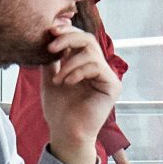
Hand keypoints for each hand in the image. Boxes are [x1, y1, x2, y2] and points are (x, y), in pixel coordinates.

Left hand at [39, 25, 120, 163]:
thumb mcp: (50, 77)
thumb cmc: (59, 110)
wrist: (65, 132)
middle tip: (51, 47)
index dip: (67, 31)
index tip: (50, 31)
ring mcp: (107, 77)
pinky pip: (96, 66)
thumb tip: (49, 36)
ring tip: (58, 80)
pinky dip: (78, 72)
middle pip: (89, 39)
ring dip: (69, 64)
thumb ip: (53, 58)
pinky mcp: (113, 86)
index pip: (80, 40)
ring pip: (91, 52)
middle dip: (68, 39)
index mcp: (86, 65)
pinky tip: (67, 83)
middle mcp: (99, 68)